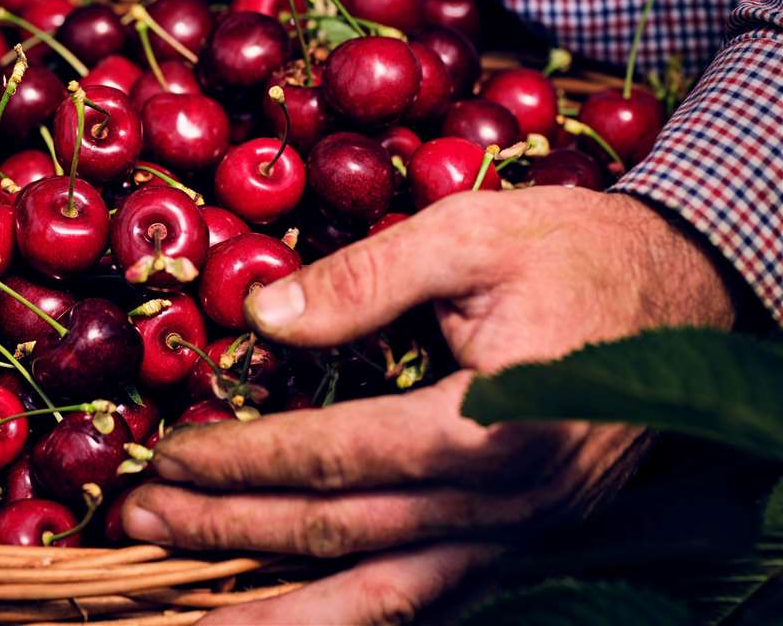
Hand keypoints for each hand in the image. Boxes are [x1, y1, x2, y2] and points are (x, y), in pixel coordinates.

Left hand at [122, 187, 735, 623]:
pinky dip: (354, 620)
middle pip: (340, 535)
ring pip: (383, 602)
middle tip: (139, 520)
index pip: (331, 457)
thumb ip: (362, 278)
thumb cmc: (577, 250)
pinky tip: (297, 619)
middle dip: (228, 532)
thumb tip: (258, 317)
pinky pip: (429, 601)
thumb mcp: (469, 233)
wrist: (680, 288)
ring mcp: (519, 538)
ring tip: (190, 618)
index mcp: (489, 428)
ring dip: (278, 611)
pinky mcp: (522, 542)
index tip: (167, 452)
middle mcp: (506, 508)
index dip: (239, 459)